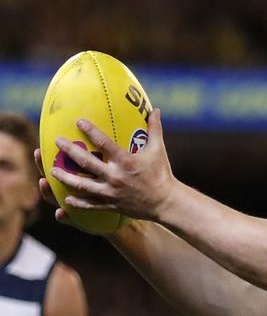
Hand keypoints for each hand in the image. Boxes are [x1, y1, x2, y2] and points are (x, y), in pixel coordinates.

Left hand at [45, 108, 174, 221]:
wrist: (165, 202)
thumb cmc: (162, 174)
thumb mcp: (159, 150)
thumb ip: (154, 129)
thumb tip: (155, 110)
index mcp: (126, 161)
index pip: (104, 143)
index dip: (90, 131)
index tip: (78, 121)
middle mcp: (115, 176)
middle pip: (86, 162)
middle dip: (69, 151)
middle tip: (57, 142)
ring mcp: (111, 192)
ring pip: (82, 184)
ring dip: (65, 177)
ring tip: (53, 170)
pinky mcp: (111, 205)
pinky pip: (90, 204)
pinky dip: (77, 202)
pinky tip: (66, 197)